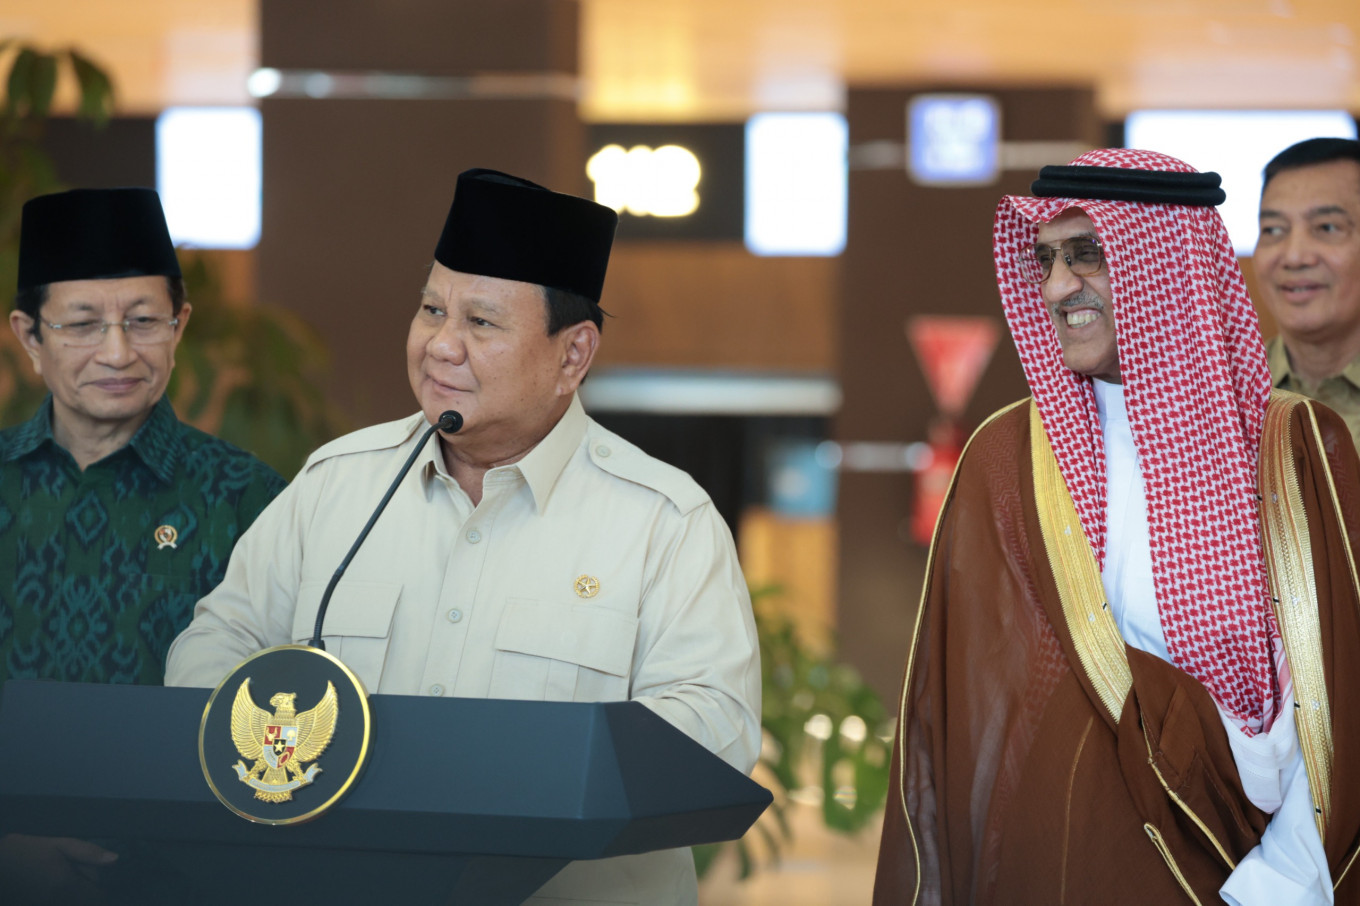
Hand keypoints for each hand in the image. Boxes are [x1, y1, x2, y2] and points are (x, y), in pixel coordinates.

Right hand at [0, 833, 116, 904]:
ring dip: (72, 893)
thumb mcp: (58, 845)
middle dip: (84, 889)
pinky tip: (48, 885)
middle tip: (68, 872)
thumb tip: (115, 860)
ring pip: (73, 902)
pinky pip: (60, 902)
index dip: (96, 887)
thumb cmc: (24, 852)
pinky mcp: (37, 905)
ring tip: (56, 879)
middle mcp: (58, 902)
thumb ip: (87, 853)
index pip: (97, 898)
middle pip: (86, 901)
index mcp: (66, 885)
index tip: (85, 874)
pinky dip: (61, 896)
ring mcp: (46, 905)